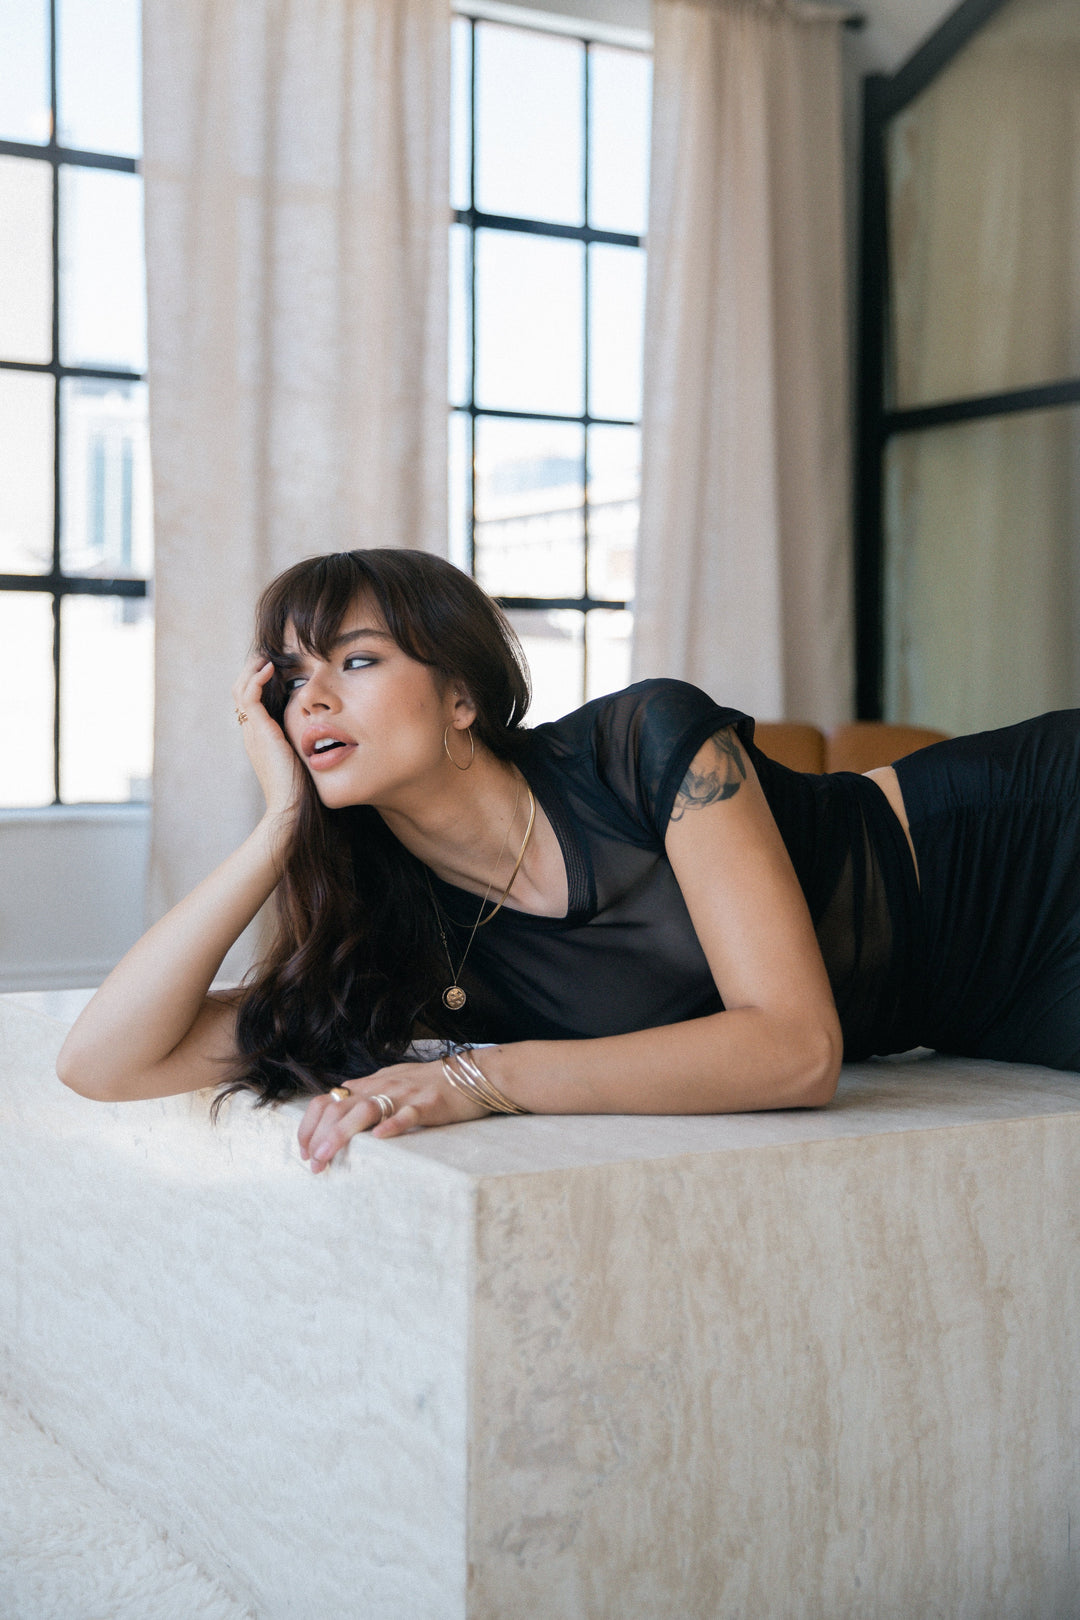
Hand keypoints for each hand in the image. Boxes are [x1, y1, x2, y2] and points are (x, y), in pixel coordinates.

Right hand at [231, 656, 304, 818]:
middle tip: (267, 657)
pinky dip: (257, 679)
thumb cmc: (300, 790)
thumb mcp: (301, 759)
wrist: (290, 807)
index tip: (274, 669)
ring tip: (266, 657)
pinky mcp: (260, 731)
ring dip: (252, 670)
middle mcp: (251, 733)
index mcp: (259, 738)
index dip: (258, 683)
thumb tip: (322, 735)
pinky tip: (270, 669)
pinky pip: (249, 696)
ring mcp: (252, 732)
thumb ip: (304, 744)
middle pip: (240, 692)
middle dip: (251, 672)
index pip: (250, 703)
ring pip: (240, 690)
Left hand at [297, 1060, 489, 1169]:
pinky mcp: (429, 1103)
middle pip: (339, 1107)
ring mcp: (405, 1094)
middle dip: (318, 1137)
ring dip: (341, 1134)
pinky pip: (408, 1113)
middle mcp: (383, 1086)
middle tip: (312, 1164)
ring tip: (327, 1157)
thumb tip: (342, 1095)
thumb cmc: (433, 1081)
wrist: (475, 1073)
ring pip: (365, 1110)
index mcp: (372, 1084)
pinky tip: (379, 1138)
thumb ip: (368, 1088)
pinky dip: (392, 1125)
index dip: (310, 1126)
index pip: (328, 1100)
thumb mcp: (394, 1079)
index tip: (304, 1151)